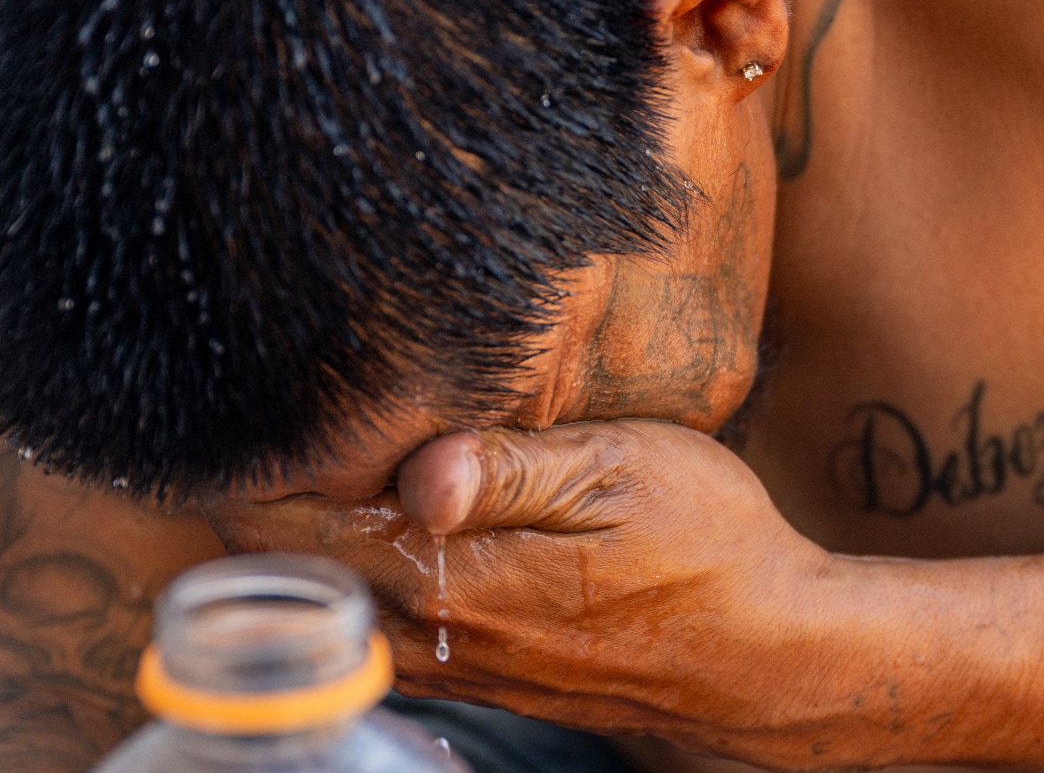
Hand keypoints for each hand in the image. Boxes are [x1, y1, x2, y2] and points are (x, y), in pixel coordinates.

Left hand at [202, 420, 838, 761]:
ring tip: (324, 456)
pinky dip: (363, 572)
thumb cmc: (711, 549)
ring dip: (314, 534)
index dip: (252, 466)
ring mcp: (462, 664)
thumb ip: (514, 470)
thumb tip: (420, 471)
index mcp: (460, 577)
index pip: (298, 529)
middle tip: (275, 414)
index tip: (240, 405)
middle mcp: (441, 634)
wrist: (767, 654)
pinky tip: (393, 522)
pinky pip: (388, 626)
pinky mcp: (489, 674)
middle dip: (270, 494)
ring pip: (341, 599)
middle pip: (300, 568)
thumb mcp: (627, 475)